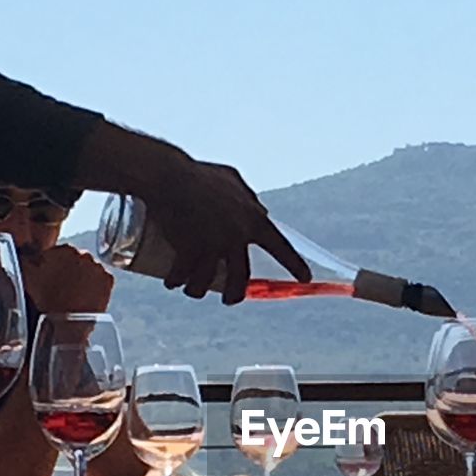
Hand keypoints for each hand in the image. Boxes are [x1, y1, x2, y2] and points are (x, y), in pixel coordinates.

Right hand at [22, 244, 113, 313]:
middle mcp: (84, 254)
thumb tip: (23, 253)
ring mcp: (99, 267)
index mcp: (64, 249)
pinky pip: (100, 280)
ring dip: (82, 278)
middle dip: (68, 270)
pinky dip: (94, 286)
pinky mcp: (108, 280)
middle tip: (60, 287)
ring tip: (71, 294)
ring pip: (88, 270)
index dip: (52, 266)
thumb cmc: (45, 301)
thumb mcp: (26, 276)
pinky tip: (84, 296)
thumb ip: (24, 259)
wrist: (67, 325)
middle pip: (74, 260)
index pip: (57, 253)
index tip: (49, 277)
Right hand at [147, 156, 310, 303]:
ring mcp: (213, 245)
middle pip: (239, 279)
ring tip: (192, 288)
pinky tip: (172, 282)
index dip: (294, 264)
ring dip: (197, 289)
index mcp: (253, 220)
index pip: (281, 246)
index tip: (305, 279)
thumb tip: (261, 211)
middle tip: (230, 299)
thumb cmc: (199, 175)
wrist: (169, 176)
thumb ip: (248, 199)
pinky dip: (175, 281)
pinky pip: (181, 276)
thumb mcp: (232, 181)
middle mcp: (237, 236)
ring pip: (206, 283)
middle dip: (234, 294)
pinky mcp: (189, 249)